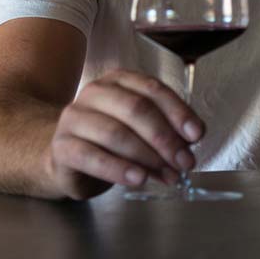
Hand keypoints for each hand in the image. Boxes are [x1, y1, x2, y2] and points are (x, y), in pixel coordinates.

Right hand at [46, 69, 204, 199]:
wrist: (66, 158)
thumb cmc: (111, 139)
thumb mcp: (141, 128)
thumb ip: (166, 127)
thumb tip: (191, 138)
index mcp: (119, 80)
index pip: (153, 89)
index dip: (178, 112)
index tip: (197, 135)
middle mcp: (95, 92)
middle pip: (136, 109)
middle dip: (166, 138)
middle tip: (185, 161)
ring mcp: (74, 118)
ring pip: (116, 133)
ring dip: (148, 157)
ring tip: (168, 175)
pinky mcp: (61, 146)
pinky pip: (92, 157)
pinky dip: (119, 169)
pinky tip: (139, 178)